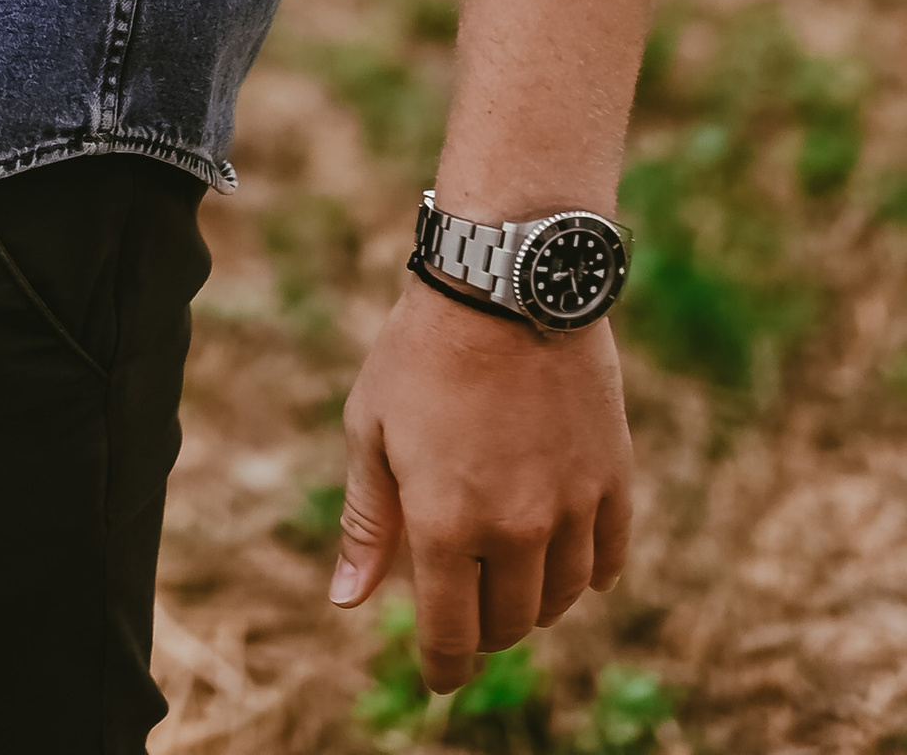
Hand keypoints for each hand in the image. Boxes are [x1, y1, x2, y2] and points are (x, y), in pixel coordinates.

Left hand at [331, 282, 631, 691]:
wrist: (505, 282)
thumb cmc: (421, 352)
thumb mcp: (371, 429)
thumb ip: (366, 521)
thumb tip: (346, 600)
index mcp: (446, 523)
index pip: (452, 634)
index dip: (444, 666)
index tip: (440, 676)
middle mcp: (515, 530)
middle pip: (509, 623)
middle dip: (484, 630)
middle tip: (469, 614)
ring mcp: (570, 507)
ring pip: (562, 598)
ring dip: (535, 603)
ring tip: (512, 583)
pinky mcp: (612, 478)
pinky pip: (609, 558)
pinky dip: (589, 572)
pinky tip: (571, 562)